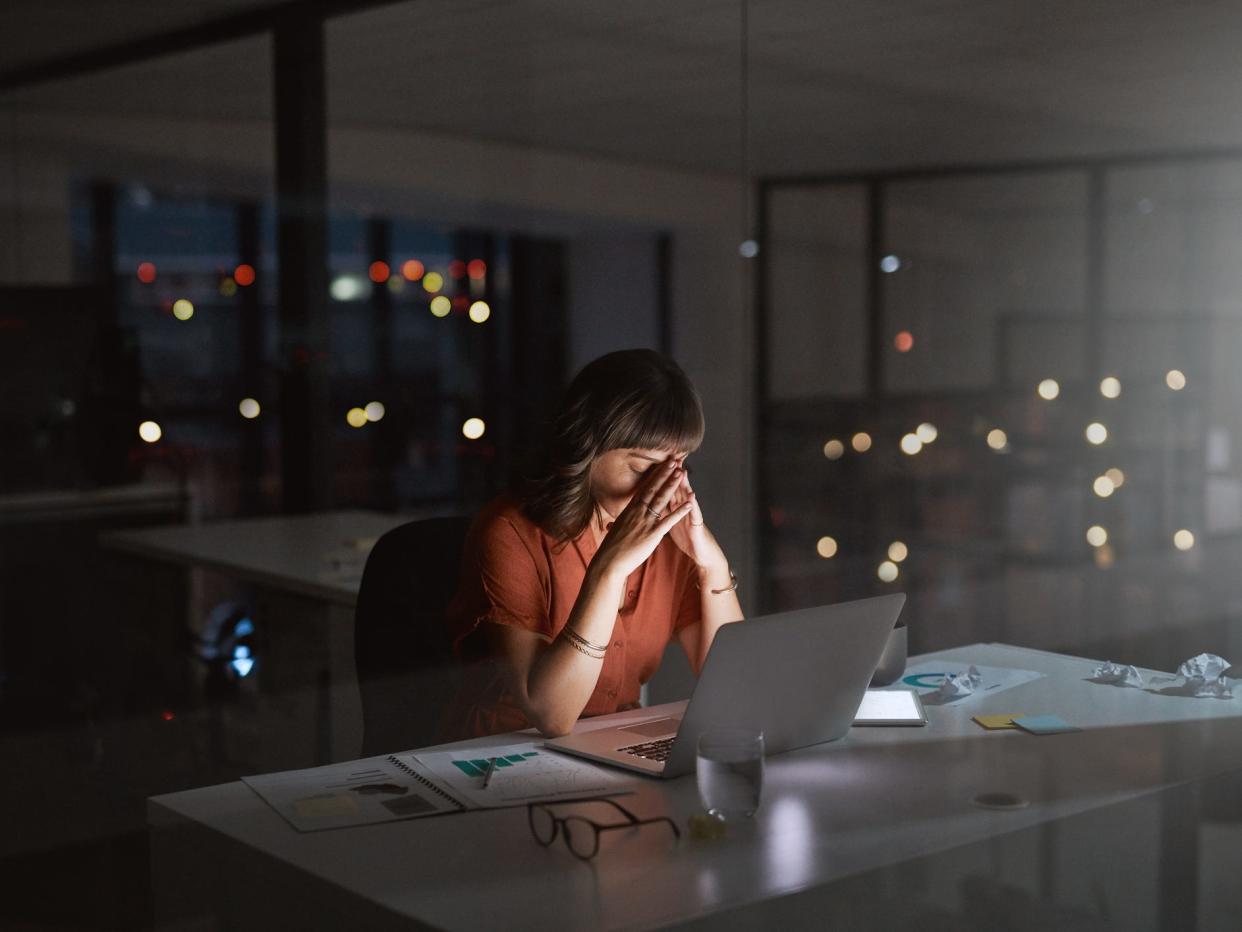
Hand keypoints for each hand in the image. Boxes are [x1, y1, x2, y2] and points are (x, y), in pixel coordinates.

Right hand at [593, 459, 693, 579]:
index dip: (655, 475)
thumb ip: (620, 524)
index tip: (662, 465)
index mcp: (630, 510)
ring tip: (681, 473)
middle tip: (674, 460)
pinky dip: (680, 511)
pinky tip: (689, 503)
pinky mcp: (652, 534)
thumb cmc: (611, 549)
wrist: (608, 562)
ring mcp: (645, 522)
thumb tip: (615, 523)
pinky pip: (669, 520)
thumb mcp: (615, 530)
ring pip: (661, 499)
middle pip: (653, 489)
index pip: (644, 488)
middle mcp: (637, 512)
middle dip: (665, 474)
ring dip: (672, 485)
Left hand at [666, 467, 728, 578]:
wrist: (702, 553)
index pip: (666, 489)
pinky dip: (693, 506)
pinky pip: (695, 515)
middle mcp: (683, 508)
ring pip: (687, 498)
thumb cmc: (687, 538)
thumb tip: (651, 502)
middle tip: (670, 459)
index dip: (661, 478)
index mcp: (674, 508)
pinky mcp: (697, 525)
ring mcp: (691, 515)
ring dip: (685, 485)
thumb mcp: (671, 523)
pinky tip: (692, 496)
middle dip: (673, 475)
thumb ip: (663, 511)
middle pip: (677, 489)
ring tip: (682, 471)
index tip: (655, 464)